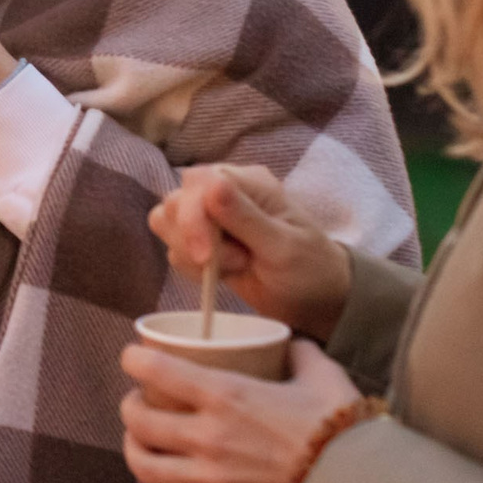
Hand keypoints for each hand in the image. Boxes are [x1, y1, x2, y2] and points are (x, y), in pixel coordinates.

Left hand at [119, 339, 361, 482]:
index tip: (132, 358)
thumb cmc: (341, 426)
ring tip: (144, 446)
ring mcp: (214, 478)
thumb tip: (293, 342)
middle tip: (138, 403)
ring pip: (147, 469)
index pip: (155, 370)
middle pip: (138, 422)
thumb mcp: (321, 375)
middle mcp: (209, 435)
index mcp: (225, 394)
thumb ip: (300, 353)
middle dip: (129, 409)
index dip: (133, 360)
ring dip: (137, 454)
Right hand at [147, 165, 352, 340]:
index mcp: (246, 182)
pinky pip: (172, 247)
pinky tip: (222, 275)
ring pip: (166, 221)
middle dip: (193, 239)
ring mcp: (208, 217)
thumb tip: (212, 186)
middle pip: (175, 201)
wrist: (316, 300)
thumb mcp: (285, 247)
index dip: (193, 218)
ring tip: (232, 268)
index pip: (198, 183)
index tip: (205, 256)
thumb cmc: (311, 269)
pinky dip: (189, 267)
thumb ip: (247, 218)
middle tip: (234, 265)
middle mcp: (222, 193)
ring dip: (189, 253)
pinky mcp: (200, 242)